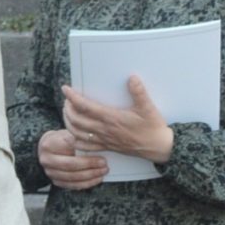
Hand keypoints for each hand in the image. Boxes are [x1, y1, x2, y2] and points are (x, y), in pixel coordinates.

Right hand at [37, 127, 108, 190]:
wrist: (49, 148)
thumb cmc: (62, 139)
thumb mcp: (69, 134)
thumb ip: (79, 140)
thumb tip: (99, 146)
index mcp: (49, 144)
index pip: (69, 151)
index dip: (86, 155)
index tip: (101, 155)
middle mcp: (46, 159)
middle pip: (70, 166)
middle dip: (90, 166)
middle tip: (104, 165)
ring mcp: (50, 172)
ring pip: (72, 178)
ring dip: (90, 176)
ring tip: (103, 172)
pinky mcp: (55, 181)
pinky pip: (72, 185)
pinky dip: (86, 183)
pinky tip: (97, 179)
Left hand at [60, 75, 174, 165]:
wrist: (158, 147)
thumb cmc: (152, 127)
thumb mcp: (148, 107)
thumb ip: (139, 92)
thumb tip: (132, 77)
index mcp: (111, 118)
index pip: (85, 107)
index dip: (73, 97)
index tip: (66, 89)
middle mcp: (104, 130)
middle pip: (76, 120)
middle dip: (67, 109)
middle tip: (67, 100)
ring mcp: (104, 140)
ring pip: (77, 134)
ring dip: (68, 123)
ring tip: (67, 113)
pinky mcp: (107, 147)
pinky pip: (86, 147)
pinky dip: (75, 141)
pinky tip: (73, 135)